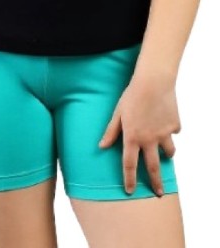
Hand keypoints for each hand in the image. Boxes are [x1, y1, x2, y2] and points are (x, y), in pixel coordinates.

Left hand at [98, 76, 180, 195]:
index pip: (129, 165)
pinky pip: (174, 132)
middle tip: (159, 193)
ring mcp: (164, 134)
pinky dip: (171, 131)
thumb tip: (101, 146)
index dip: (129, 180)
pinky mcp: (174, 125)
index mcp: (132, 137)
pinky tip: (167, 123)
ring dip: (167, 155)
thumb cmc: (132, 95)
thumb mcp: (118, 113)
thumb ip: (111, 131)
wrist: (153, 82)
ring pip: (169, 152)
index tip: (130, 191)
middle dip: (156, 183)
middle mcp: (149, 139)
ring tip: (166, 156)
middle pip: (153, 167)